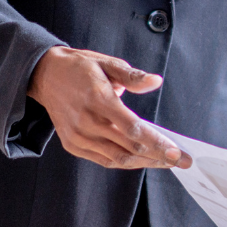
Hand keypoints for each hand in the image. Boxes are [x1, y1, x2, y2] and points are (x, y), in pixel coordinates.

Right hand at [28, 47, 184, 169]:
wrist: (46, 75)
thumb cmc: (80, 68)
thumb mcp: (108, 63)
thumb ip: (133, 77)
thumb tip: (156, 82)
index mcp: (98, 99)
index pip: (134, 130)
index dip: (157, 144)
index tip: (177, 153)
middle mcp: (87, 122)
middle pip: (129, 149)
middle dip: (158, 157)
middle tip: (180, 161)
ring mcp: (78, 136)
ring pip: (118, 159)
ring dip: (144, 163)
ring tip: (164, 162)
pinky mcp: (72, 144)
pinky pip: (104, 160)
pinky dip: (125, 162)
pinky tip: (141, 159)